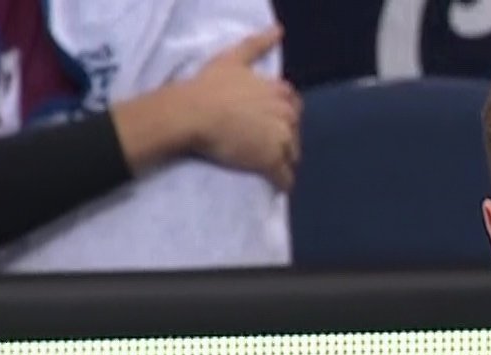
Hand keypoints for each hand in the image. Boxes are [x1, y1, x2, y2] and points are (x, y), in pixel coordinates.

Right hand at [179, 25, 301, 190]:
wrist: (195, 112)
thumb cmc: (210, 85)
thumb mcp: (233, 58)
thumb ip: (257, 45)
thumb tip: (279, 31)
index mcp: (279, 92)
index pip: (293, 106)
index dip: (283, 116)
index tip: (273, 123)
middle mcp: (286, 114)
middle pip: (294, 132)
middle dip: (286, 139)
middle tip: (269, 146)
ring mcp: (281, 139)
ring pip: (292, 155)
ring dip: (285, 160)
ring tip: (274, 168)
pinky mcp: (271, 161)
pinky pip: (284, 177)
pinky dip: (283, 182)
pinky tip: (278, 187)